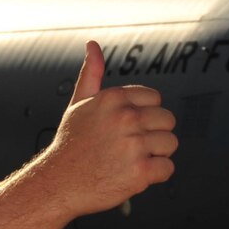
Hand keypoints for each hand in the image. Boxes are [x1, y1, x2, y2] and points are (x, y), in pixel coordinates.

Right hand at [35, 41, 176, 216]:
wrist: (58, 183)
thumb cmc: (70, 145)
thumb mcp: (78, 104)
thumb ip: (91, 73)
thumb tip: (92, 45)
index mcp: (114, 98)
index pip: (155, 99)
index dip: (144, 115)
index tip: (127, 128)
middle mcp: (125, 118)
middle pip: (167, 120)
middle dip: (153, 134)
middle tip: (130, 147)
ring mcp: (133, 145)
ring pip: (170, 144)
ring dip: (156, 155)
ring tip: (131, 160)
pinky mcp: (140, 172)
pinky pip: (167, 168)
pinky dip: (155, 175)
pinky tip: (133, 174)